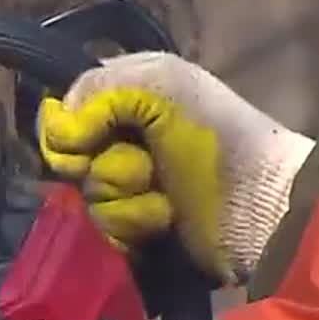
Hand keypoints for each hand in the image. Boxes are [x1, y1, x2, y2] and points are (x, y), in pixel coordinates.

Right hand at [37, 52, 315, 284]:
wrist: (259, 210)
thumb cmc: (216, 142)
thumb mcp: (163, 87)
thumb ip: (99, 92)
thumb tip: (59, 135)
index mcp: (129, 95)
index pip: (63, 113)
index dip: (68, 132)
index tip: (87, 142)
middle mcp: (124, 136)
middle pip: (69, 160)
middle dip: (109, 169)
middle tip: (149, 170)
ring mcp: (131, 185)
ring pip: (87, 198)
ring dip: (127, 204)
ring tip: (167, 203)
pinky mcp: (138, 227)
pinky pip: (103, 232)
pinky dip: (133, 230)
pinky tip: (164, 225)